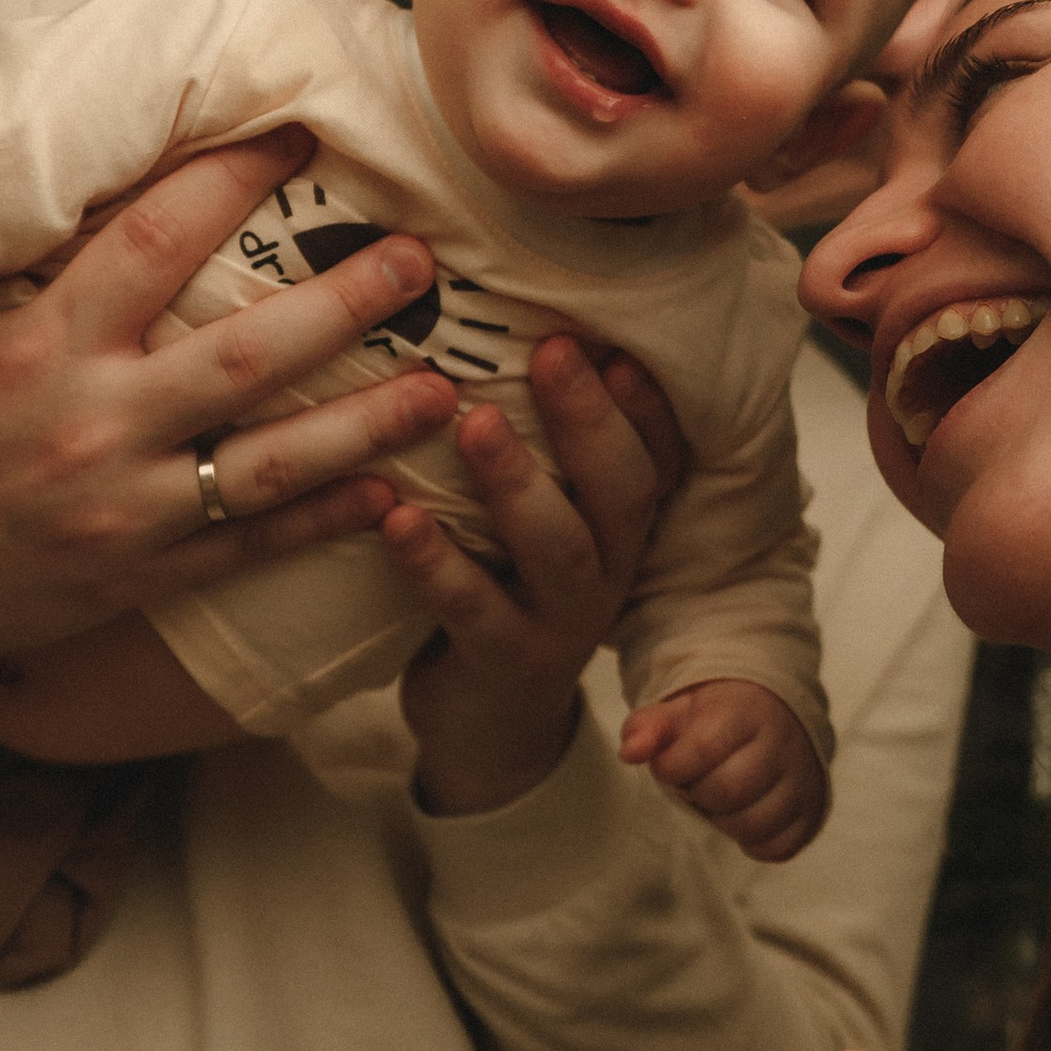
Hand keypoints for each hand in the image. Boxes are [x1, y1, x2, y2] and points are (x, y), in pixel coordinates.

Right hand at [0, 131, 463, 675]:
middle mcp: (87, 428)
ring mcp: (118, 513)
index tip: (299, 137)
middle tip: (416, 259)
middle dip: (342, 304)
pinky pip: (249, 547)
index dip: (235, 179)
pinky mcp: (132, 580)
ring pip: (270, 463)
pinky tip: (393, 493)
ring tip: (442, 385)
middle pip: (246, 355)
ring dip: (366, 423)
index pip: (155, 240)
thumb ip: (21, 264)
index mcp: (35, 347)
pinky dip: (325, 522)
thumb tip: (99, 173)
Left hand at [386, 337, 687, 814]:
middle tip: (553, 350)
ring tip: (475, 421)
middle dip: (591, 418)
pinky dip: (435, 562)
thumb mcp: (537, 516)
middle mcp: (608, 567)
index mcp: (620, 523)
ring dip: (518, 481)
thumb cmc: (503, 584)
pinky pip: (474, 608)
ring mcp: (561, 620)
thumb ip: (537, 440)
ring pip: (558, 548)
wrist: (488, 723)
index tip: (616, 338)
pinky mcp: (503, 662)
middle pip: (623, 489)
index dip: (644, 400)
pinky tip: (395, 518)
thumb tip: (491, 326)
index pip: (655, 451)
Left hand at [620, 679, 827, 861]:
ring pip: (753, 825)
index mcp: (747, 710)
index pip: (702, 750)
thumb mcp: (681, 710)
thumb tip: (630, 753)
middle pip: (727, 791)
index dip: (673, 767)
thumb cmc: (718, 716)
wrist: (778, 710)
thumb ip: (647, 727)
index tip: (671, 764)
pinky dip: (752, 842)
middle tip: (697, 782)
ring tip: (719, 799)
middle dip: (697, 794)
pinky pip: (778, 848)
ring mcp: (804, 778)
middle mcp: (784, 742)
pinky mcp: (814, 810)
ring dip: (722, 821)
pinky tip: (743, 815)